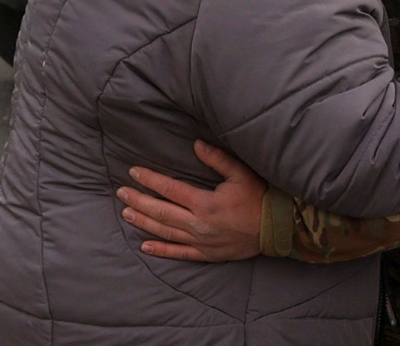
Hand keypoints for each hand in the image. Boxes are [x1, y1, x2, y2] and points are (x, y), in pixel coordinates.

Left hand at [117, 140, 265, 261]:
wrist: (277, 228)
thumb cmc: (260, 198)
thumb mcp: (241, 173)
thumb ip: (217, 159)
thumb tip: (195, 144)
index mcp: (205, 203)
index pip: (170, 189)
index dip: (150, 180)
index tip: (134, 172)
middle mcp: (199, 224)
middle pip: (161, 212)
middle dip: (139, 201)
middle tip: (121, 193)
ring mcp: (201, 242)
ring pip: (165, 232)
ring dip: (144, 222)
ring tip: (126, 213)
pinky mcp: (206, 254)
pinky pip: (179, 253)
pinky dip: (161, 250)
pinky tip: (144, 246)